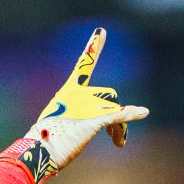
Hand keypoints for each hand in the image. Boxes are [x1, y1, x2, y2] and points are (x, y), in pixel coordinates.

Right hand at [1, 28, 148, 183]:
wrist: (38, 152)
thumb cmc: (46, 143)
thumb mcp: (61, 126)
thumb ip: (79, 120)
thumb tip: (102, 128)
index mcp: (69, 92)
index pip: (83, 66)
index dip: (92, 48)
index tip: (101, 32)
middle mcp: (79, 95)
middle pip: (109, 98)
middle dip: (113, 115)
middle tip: (112, 135)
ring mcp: (88, 106)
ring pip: (116, 111)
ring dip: (120, 128)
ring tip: (117, 142)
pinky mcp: (95, 121)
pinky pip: (119, 116)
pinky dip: (133, 114)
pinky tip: (144, 113)